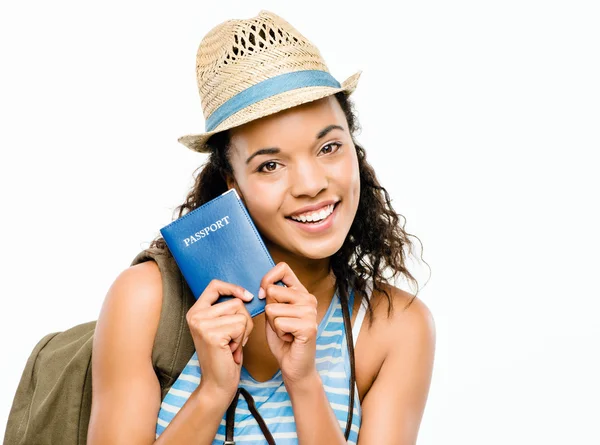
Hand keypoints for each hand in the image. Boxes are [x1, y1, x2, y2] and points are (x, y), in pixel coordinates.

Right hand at [186, 279, 254, 401]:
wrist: (218, 384)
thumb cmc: (225, 356)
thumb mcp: (223, 327)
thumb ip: (227, 310)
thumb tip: (247, 294)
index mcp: (195, 311)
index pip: (215, 285)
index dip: (233, 288)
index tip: (247, 297)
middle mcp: (195, 315)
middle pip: (236, 302)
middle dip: (244, 321)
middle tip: (233, 339)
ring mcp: (202, 324)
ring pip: (241, 314)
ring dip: (244, 331)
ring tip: (232, 345)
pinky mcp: (211, 334)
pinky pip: (241, 325)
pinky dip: (242, 339)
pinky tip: (232, 351)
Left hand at [260, 262, 318, 384]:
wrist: (294, 365)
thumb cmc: (283, 339)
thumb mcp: (273, 314)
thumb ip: (270, 298)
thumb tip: (265, 287)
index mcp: (301, 292)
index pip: (282, 268)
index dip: (267, 279)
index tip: (263, 295)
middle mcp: (308, 299)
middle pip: (273, 291)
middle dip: (268, 310)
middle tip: (280, 324)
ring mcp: (310, 312)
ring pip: (272, 309)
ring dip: (273, 324)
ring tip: (285, 332)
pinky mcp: (308, 326)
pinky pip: (279, 322)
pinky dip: (279, 333)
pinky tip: (289, 338)